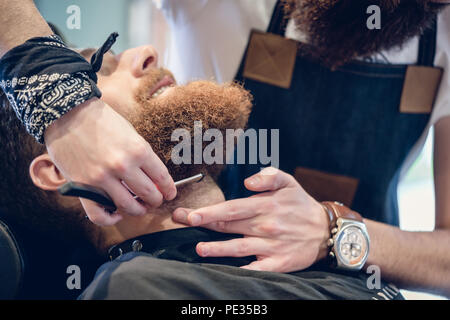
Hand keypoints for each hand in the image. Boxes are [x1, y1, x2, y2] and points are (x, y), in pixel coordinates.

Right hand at [45, 98, 176, 225]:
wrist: (67, 113)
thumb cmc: (101, 120)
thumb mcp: (130, 132)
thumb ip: (142, 155)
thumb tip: (154, 177)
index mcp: (138, 150)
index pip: (162, 177)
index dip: (169, 189)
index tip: (170, 193)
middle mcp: (122, 166)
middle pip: (149, 194)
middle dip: (156, 200)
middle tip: (156, 200)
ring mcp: (102, 178)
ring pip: (128, 207)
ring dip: (138, 210)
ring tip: (139, 208)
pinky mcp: (83, 187)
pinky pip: (99, 214)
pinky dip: (110, 219)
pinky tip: (116, 215)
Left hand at [172, 167, 329, 271]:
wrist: (325, 231)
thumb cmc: (301, 204)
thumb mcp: (289, 182)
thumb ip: (268, 176)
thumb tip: (248, 181)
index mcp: (265, 205)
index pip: (232, 208)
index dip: (210, 211)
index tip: (190, 214)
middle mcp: (266, 226)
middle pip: (229, 226)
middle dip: (203, 224)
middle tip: (181, 222)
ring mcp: (271, 246)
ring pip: (239, 248)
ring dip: (217, 249)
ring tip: (199, 248)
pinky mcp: (278, 263)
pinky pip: (257, 269)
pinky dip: (242, 270)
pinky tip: (225, 271)